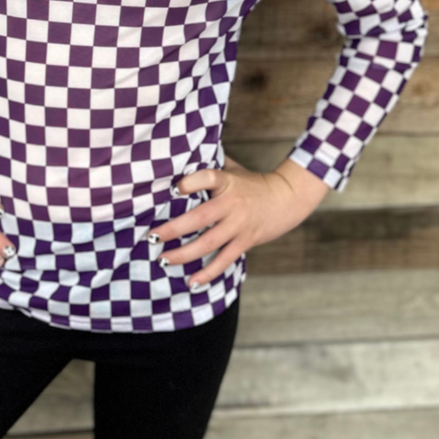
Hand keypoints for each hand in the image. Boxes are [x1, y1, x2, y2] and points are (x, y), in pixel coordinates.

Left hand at [151, 156, 320, 287]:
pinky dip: (208, 272)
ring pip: (209, 242)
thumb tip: (181, 156)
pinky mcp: (245, 242)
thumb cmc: (252, 182)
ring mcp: (239, 225)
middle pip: (201, 217)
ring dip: (185, 254)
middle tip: (153, 237)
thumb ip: (211, 164)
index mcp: (227, 181)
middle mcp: (232, 203)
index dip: (191, 183)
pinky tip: (192, 282)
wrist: (286, 198)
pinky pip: (225, 260)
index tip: (173, 189)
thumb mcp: (233, 169)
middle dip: (174, 229)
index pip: (208, 178)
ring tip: (164, 259)